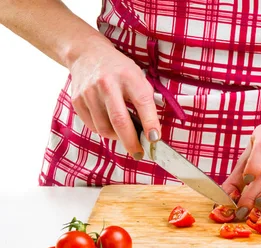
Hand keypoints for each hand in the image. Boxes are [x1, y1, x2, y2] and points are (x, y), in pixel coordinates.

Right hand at [68, 41, 160, 158]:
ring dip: (118, 138)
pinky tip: (111, 127)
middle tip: (139, 153)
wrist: (87, 54)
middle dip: (131, 142)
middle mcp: (107, 83)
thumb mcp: (138, 77)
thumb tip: (151, 132)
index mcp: (128, 76)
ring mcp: (89, 92)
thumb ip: (145, 101)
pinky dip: (104, 131)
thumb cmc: (120, 70)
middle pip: (119, 121)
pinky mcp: (77, 100)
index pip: (142, 103)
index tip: (155, 139)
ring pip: (104, 128)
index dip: (150, 124)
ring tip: (125, 136)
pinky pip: (93, 126)